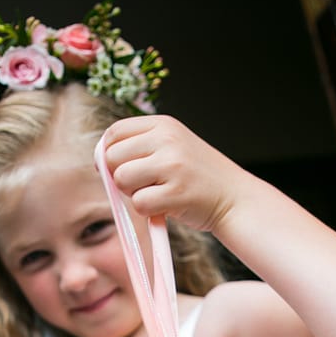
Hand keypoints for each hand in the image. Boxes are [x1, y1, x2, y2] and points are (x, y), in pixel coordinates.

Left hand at [101, 115, 243, 233]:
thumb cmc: (198, 177)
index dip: (108, 153)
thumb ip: (141, 147)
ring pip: (122, 180)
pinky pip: (139, 204)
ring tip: (156, 194)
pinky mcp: (176, 193)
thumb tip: (101, 161)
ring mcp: (172, 165)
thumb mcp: (173, 147)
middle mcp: (167, 140)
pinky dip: (147, 211)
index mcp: (163, 125)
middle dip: (119, 177)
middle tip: (143, 185)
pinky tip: (166, 206)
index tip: (118, 168)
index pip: (114, 132)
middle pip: (113, 158)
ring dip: (133, 194)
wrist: (234, 198)